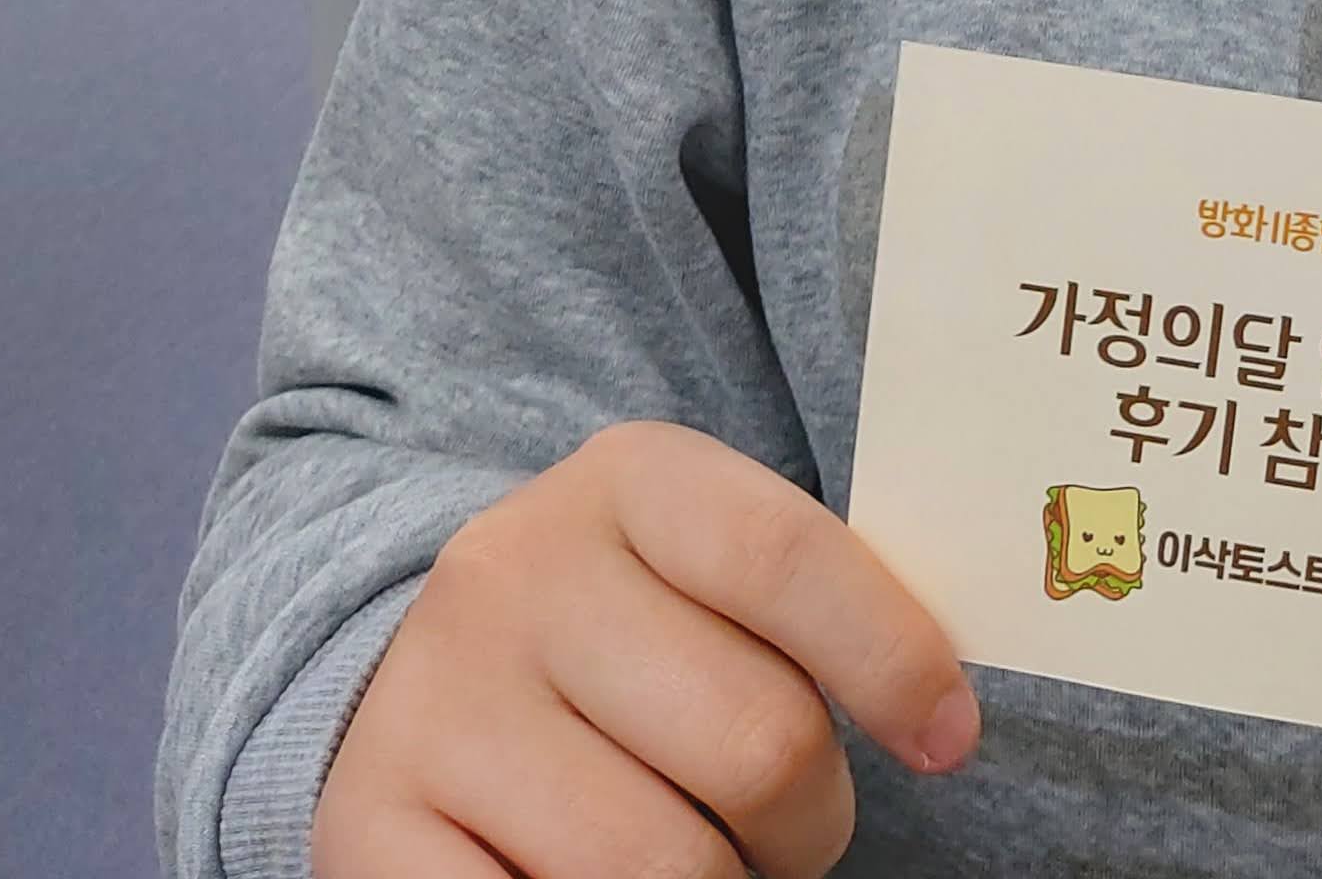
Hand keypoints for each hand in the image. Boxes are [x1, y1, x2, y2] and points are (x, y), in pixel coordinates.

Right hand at [312, 419, 978, 878]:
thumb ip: (818, 608)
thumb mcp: (710, 570)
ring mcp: (437, 704)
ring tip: (701, 862)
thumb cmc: (628, 632)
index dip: (892, 658)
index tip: (949, 737)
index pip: (785, 557)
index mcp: (627, 481)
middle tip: (790, 825)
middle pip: (754, 740)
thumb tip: (944, 714)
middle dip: (810, 818)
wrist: (414, 667)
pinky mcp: (372, 827)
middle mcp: (516, 574)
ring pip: (660, 865)